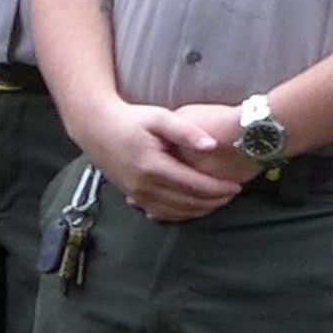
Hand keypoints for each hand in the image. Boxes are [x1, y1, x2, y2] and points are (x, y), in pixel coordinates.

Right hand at [76, 99, 249, 222]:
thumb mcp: (159, 117)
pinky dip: (180, 214)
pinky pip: (160, 213)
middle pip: (186, 202)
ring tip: (218, 201)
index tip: (236, 186)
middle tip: (233, 194)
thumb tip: (212, 145)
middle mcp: (143, 185)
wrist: (95, 128)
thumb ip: (186, 131)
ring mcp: (135, 194)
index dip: (218, 188)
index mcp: (152, 166)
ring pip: (174, 212)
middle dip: (213, 201)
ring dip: (199, 210)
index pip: (193, 184)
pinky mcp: (131, 196)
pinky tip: (193, 208)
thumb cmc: (130, 119)